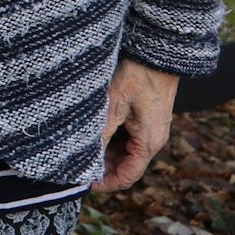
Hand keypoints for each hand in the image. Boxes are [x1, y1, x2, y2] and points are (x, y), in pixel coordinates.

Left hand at [93, 58, 178, 191]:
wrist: (158, 51)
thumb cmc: (138, 76)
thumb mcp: (113, 105)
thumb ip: (100, 133)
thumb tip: (84, 157)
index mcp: (148, 143)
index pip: (127, 176)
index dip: (105, 183)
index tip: (84, 183)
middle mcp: (153, 139)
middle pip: (126, 165)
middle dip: (102, 167)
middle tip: (76, 163)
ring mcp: (152, 128)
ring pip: (125, 151)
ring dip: (106, 152)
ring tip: (81, 147)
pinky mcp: (147, 118)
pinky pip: (128, 136)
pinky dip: (112, 138)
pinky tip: (94, 131)